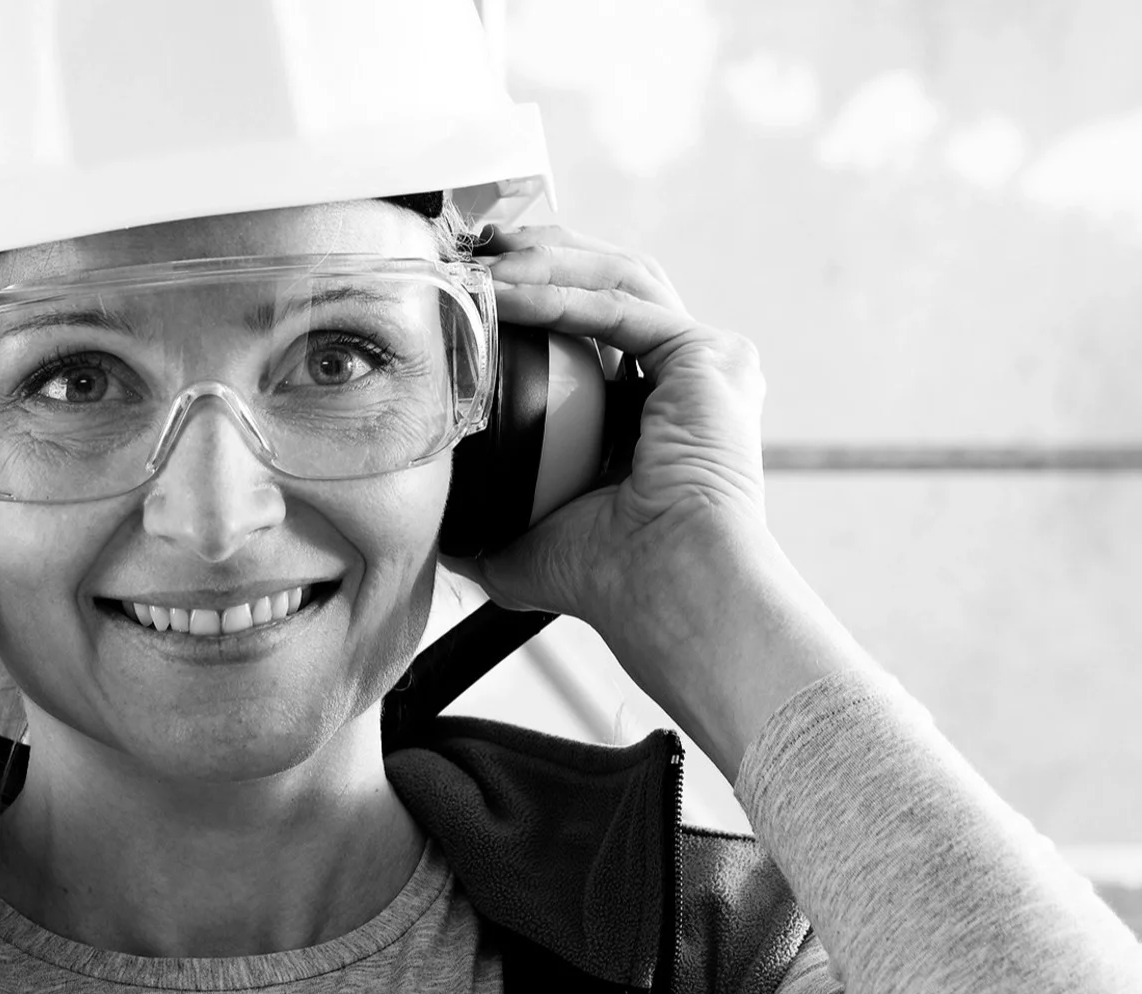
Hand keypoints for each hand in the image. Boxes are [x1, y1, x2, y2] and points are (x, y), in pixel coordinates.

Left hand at [456, 224, 770, 625]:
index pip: (591, 324)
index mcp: (654, 409)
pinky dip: (562, 293)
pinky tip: (508, 294)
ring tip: (483, 264)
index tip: (470, 289)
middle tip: (473, 252)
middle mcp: (687, 378)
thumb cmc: (612, 582)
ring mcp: (707, 363)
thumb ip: (483, 523)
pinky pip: (622, 306)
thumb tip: (431, 523)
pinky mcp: (710, 357)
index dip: (531, 294)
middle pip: (610, 283)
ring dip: (545, 262)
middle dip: (538, 256)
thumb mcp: (523, 544)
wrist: (665, 593)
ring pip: (620, 278)